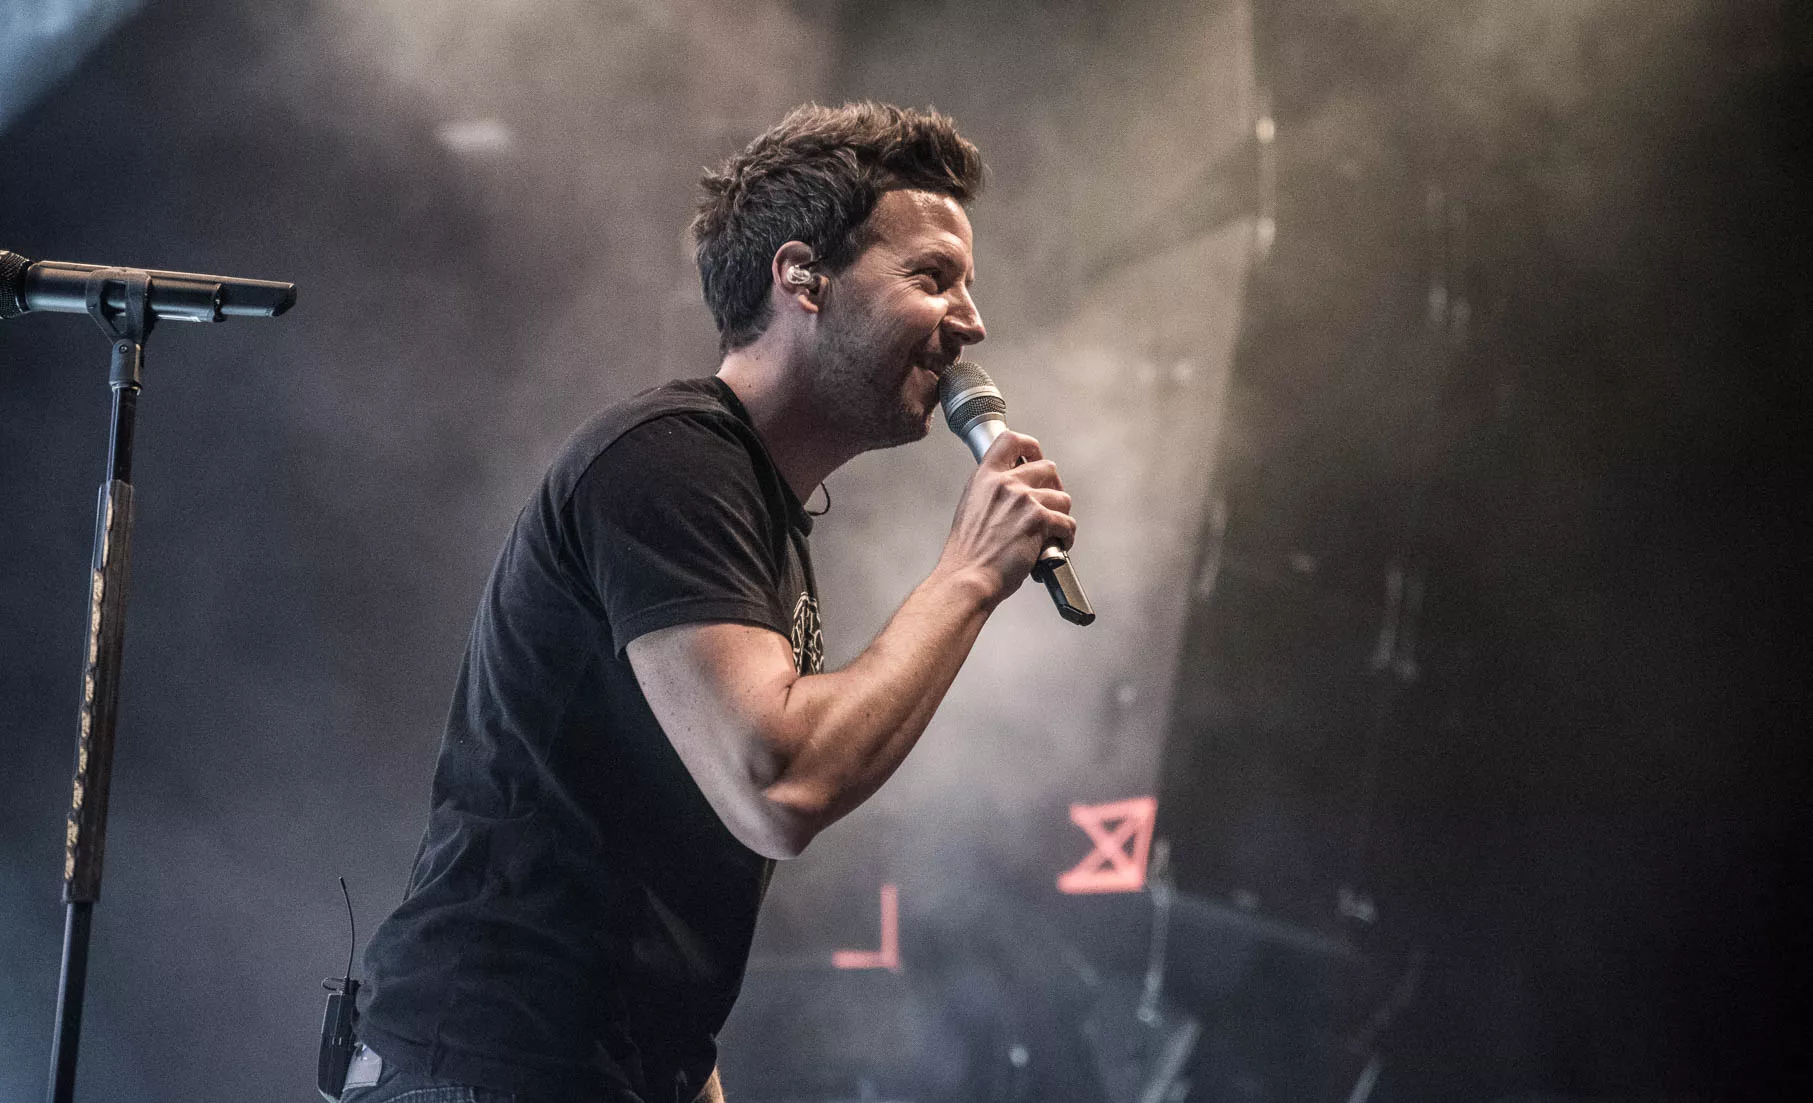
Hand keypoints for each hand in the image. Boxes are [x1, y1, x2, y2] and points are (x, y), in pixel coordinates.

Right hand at [937, 429, 1075, 608]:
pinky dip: (1066, 536)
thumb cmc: (968, 553)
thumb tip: (1013, 491)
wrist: (968, 578)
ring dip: (1061, 516)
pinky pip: (1068, 523)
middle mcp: (1005, 483)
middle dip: (1054, 487)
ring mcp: (1024, 499)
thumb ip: (991, 491)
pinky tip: (1056, 545)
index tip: (1035, 457)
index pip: (1011, 440)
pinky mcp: (1039, 520)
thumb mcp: (970, 508)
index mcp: (985, 478)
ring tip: (1051, 532)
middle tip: (1050, 505)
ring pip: (1063, 498)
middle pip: (1048, 467)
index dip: (1030, 446)